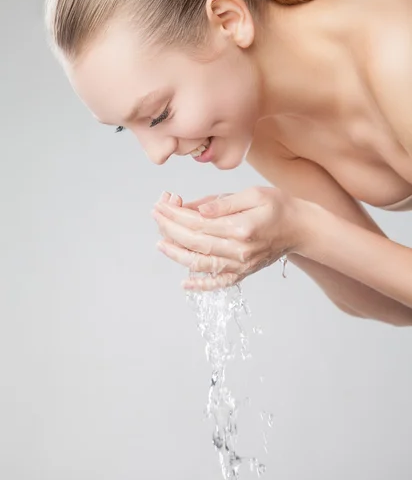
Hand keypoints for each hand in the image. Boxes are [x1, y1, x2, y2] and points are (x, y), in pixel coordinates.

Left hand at [152, 186, 303, 290]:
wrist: (302, 229)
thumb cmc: (279, 207)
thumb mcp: (253, 194)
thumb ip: (223, 203)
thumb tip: (197, 210)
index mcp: (241, 228)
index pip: (198, 223)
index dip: (175, 214)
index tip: (161, 205)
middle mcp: (239, 251)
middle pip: (195, 243)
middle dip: (170, 229)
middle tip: (156, 216)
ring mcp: (241, 265)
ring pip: (201, 264)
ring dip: (177, 255)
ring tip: (160, 244)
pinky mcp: (243, 273)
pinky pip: (218, 283)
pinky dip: (200, 286)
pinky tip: (184, 283)